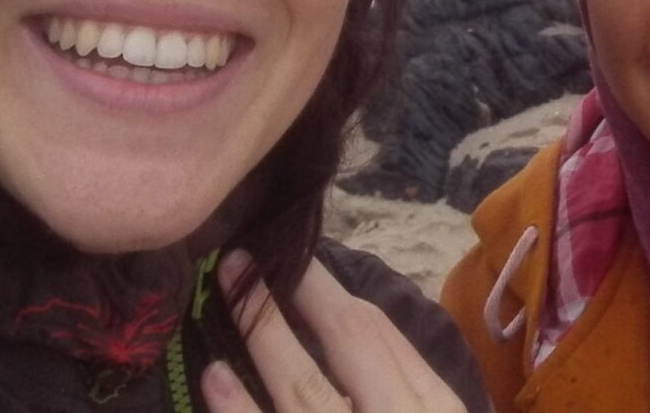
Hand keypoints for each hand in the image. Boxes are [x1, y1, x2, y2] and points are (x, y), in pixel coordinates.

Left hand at [203, 251, 464, 412]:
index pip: (382, 336)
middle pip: (349, 343)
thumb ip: (406, 386)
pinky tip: (213, 377)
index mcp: (436, 407)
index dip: (332, 295)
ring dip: (261, 332)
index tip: (293, 263)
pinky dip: (237, 408)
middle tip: (248, 252)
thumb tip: (350, 335)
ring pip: (304, 387)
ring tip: (224, 292)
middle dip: (300, 289)